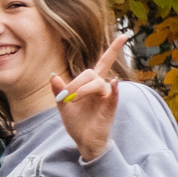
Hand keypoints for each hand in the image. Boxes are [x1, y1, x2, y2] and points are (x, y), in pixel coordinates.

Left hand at [53, 30, 131, 162]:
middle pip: (91, 73)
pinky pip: (113, 96)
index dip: (113, 49)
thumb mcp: (63, 105)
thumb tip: (52, 75)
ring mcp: (107, 97)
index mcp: (90, 84)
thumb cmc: (76, 122)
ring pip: (98, 83)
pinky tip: (114, 83)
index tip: (125, 36)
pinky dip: (114, 89)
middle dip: (76, 83)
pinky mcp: (110, 108)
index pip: (104, 62)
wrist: (83, 141)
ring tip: (72, 101)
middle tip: (65, 97)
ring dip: (83, 89)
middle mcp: (101, 88)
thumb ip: (58, 91)